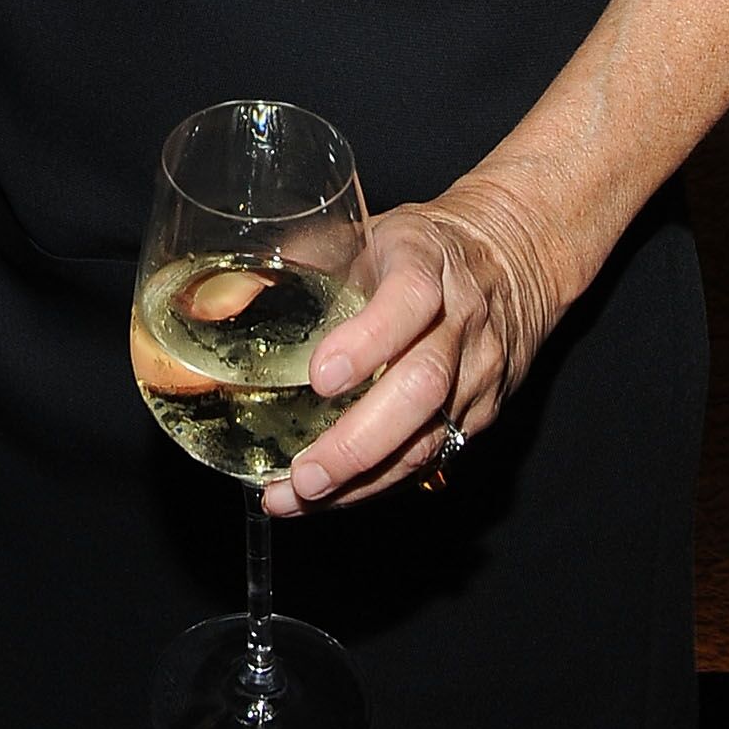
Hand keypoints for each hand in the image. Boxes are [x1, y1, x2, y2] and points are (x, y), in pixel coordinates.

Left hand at [260, 182, 568, 515]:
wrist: (512, 257)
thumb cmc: (418, 246)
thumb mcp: (363, 230)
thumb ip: (299, 258)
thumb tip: (216, 301)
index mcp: (427, 262)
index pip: (410, 300)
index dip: (368, 342)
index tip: (320, 376)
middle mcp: (461, 321)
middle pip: (422, 387)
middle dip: (359, 440)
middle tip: (303, 473)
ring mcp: (477, 372)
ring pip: (430, 437)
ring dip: (362, 479)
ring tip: (299, 498)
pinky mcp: (482, 413)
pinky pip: (434, 456)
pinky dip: (380, 482)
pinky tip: (333, 498)